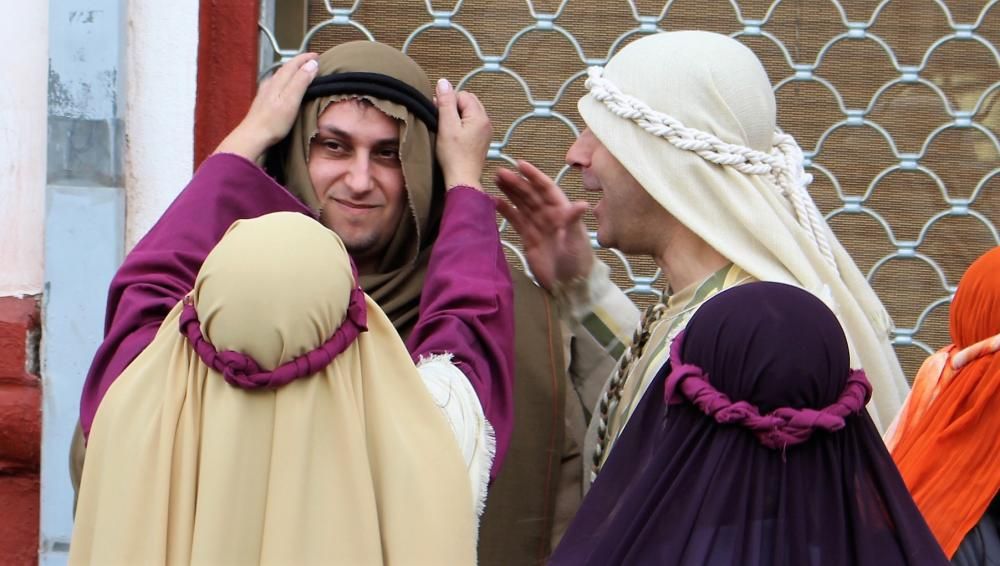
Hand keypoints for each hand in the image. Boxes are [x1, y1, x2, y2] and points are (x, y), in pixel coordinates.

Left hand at [214, 52, 319, 160]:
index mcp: (278, 81)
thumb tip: (312, 64)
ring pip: (280, 75)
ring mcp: (265, 92)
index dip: (305, 58)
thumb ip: (301, 81)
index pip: (293, 64)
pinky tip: (284, 86)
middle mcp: (271, 83)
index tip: (317, 56)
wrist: (253, 137)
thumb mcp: (291, 100)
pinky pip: (276, 84)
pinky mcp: (263, 101)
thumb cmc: (273, 122)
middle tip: (312, 61)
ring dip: (292, 70)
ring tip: (302, 70)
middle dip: (300, 62)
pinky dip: (285, 80)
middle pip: (286, 68)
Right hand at [434, 78, 491, 190]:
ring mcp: (485, 133)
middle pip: (468, 103)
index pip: (463, 95)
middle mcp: (486, 122)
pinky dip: (461, 127)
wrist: (462, 180)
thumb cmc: (454, 157)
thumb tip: (443, 82)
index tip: (438, 113)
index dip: (448, 101)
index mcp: (479, 117)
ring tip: (447, 131)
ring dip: (457, 117)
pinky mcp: (481, 141)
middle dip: (453, 107)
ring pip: (469, 114)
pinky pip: (471, 125)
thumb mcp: (446, 126)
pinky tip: (453, 138)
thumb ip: (446, 103)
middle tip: (442, 121)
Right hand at [495, 160, 594, 288]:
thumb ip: (574, 222)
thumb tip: (582, 204)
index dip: (533, 176)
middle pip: (531, 195)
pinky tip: (495, 201)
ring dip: (510, 192)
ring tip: (496, 180)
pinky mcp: (529, 239)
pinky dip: (506, 211)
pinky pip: (516, 220)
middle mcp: (550, 215)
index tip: (520, 164)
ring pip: (522, 204)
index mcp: (563, 211)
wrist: (570, 287)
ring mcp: (539, 226)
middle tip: (500, 172)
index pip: (546, 189)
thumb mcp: (577, 241)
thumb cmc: (579, 263)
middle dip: (516, 182)